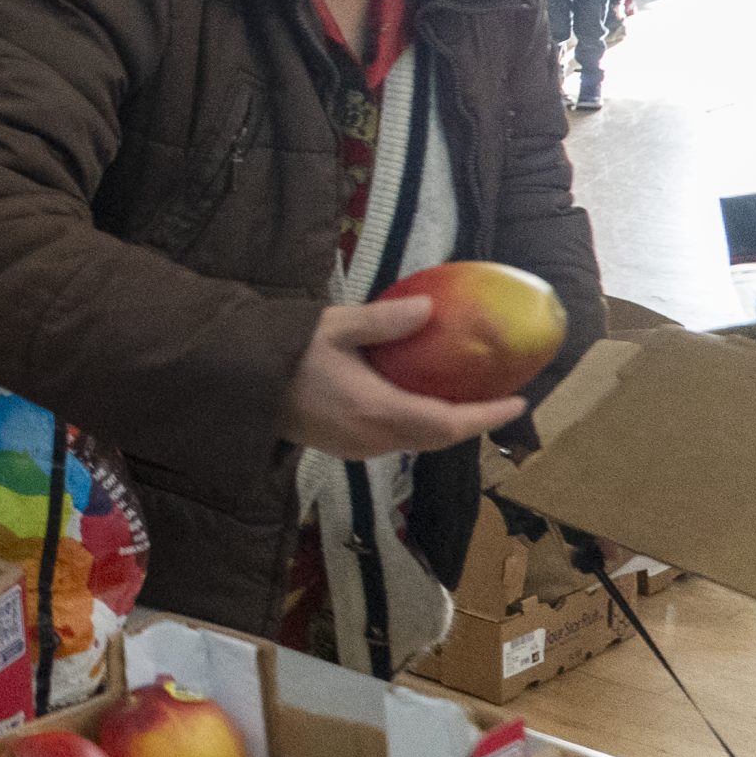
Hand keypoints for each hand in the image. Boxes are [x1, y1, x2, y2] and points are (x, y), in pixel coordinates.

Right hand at [280, 297, 528, 457]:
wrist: (236, 383)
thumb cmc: (284, 352)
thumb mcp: (333, 326)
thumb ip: (383, 321)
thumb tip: (430, 308)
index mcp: (376, 410)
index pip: (447, 423)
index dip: (486, 416)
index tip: (519, 402)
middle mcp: (373, 438)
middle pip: (437, 439)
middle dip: (471, 423)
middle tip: (498, 397)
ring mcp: (358, 448)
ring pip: (416, 443)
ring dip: (444, 426)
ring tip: (464, 398)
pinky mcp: (345, 448)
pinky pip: (395, 442)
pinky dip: (418, 427)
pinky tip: (418, 403)